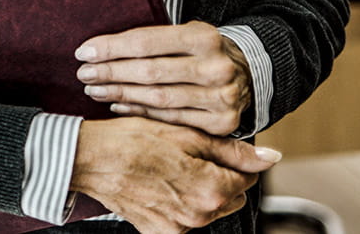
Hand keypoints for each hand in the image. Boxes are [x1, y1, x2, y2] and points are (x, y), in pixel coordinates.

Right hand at [71, 117, 278, 233]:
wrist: (88, 159)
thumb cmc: (132, 140)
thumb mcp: (184, 135)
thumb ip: (232, 151)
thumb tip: (271, 158)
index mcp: (211, 189)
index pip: (247, 178)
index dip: (233, 159)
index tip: (211, 148)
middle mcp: (199, 216)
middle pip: (229, 196)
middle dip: (218, 177)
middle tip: (189, 155)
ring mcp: (178, 227)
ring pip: (207, 208)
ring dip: (198, 190)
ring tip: (169, 167)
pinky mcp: (159, 232)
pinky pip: (183, 218)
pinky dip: (177, 203)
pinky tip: (158, 184)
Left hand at [76, 22, 251, 135]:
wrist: (250, 73)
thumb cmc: (203, 51)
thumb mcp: (185, 33)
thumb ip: (151, 40)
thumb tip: (97, 50)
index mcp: (203, 36)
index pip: (145, 42)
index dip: (110, 48)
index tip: (84, 52)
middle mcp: (216, 67)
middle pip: (149, 72)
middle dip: (110, 73)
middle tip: (83, 74)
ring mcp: (222, 98)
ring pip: (158, 98)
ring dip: (120, 95)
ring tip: (95, 90)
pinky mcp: (222, 123)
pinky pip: (171, 119)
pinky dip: (140, 112)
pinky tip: (119, 106)